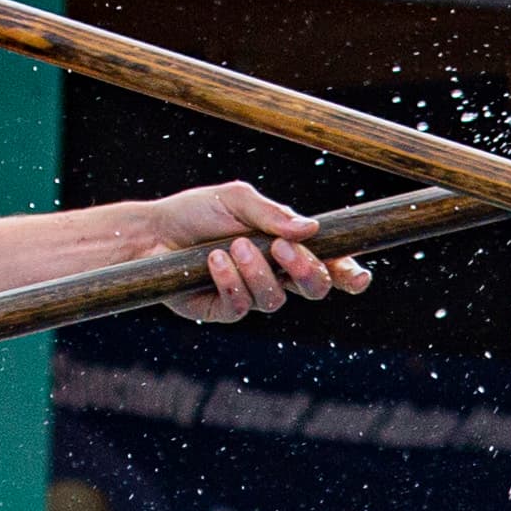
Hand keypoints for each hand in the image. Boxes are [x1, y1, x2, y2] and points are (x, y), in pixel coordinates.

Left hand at [142, 181, 366, 322]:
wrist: (153, 232)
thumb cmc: (197, 212)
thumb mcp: (236, 200)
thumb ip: (272, 214)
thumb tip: (310, 229)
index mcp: (288, 246)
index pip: (329, 264)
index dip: (349, 274)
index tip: (358, 276)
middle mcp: (275, 274)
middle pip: (315, 288)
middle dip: (306, 271)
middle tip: (284, 249)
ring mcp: (251, 295)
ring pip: (275, 301)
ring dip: (258, 272)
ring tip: (234, 246)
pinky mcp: (223, 310)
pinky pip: (240, 307)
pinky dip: (229, 281)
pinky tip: (213, 261)